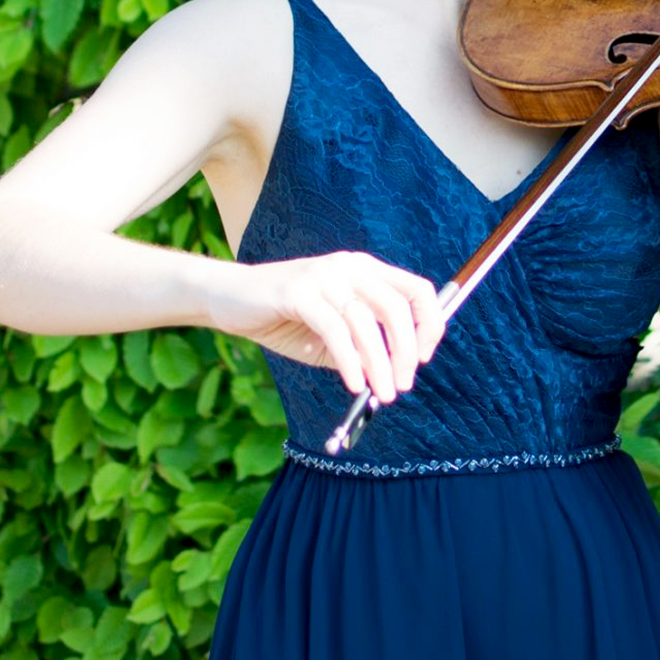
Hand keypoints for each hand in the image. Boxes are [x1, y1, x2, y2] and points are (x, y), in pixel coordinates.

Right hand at [209, 251, 444, 406]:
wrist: (230, 299)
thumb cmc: (286, 318)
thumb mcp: (334, 333)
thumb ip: (364, 345)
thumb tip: (397, 374)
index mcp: (365, 270)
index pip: (417, 290)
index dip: (429, 324)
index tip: (425, 358)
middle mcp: (350, 266)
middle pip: (397, 307)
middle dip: (406, 351)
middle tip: (403, 385)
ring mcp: (324, 275)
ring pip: (367, 323)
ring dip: (380, 364)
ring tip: (383, 393)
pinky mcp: (299, 291)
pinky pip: (335, 330)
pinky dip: (350, 361)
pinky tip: (354, 383)